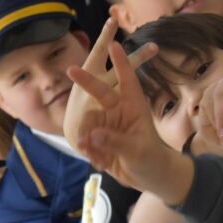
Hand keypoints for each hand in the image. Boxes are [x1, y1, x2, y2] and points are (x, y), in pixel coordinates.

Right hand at [68, 35, 193, 202]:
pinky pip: (87, 140)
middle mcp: (118, 110)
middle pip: (100, 92)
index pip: (128, 80)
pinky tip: (99, 163)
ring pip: (89, 121)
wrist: (148, 177)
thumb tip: (93, 134)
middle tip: (71, 69)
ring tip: (91, 152)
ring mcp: (107, 124)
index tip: (113, 44)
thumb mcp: (137, 151)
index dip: (122, 63)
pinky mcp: (99, 138)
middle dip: (86, 82)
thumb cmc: (152, 159)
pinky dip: (90, 151)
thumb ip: (116, 141)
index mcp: (134, 106)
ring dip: (87, 135)